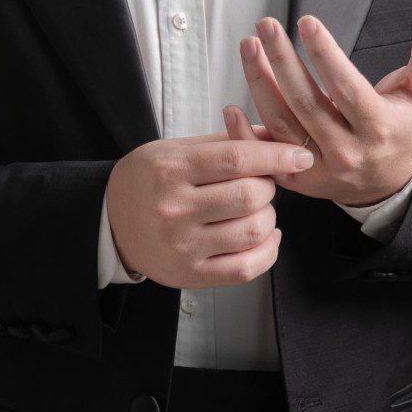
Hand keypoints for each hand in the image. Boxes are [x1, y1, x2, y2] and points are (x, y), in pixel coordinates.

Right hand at [105, 131, 314, 287]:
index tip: (300, 155)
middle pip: (250, 195)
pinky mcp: (189, 274)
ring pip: (253, 231)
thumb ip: (226, 142)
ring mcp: (182, 245)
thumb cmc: (149, 179)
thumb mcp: (177, 148)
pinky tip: (265, 236)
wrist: (111, 221)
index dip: (276, 156)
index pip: (236, 159)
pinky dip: (268, 250)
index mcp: (171, 168)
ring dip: (269, 216)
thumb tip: (276, 136)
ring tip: (257, 208)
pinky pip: (245, 268)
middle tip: (261, 182)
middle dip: (269, 185)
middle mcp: (174, 208)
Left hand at [223, 14, 411, 205]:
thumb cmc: (401, 131)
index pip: (347, 88)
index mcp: (378, 127)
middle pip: (306, 102)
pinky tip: (230, 105)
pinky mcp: (297, 182)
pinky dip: (244, 134)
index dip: (325, 55)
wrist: (389, 185)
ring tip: (248, 47)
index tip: (306, 23)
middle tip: (265, 26)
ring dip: (259, 83)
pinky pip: (267, 157)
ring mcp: (320, 169)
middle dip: (282, 60)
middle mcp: (347, 151)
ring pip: (281, 124)